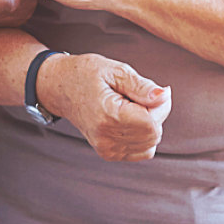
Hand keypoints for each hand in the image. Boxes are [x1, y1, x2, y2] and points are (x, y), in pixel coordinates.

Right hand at [36, 53, 170, 161]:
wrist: (59, 88)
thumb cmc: (85, 74)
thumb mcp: (115, 70)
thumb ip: (141, 86)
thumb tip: (164, 96)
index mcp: (108, 115)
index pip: (153, 123)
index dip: (159, 105)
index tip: (148, 89)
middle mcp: (106, 137)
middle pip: (153, 134)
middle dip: (155, 114)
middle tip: (137, 95)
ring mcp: (106, 148)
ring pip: (150, 144)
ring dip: (149, 125)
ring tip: (130, 107)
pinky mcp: (107, 153)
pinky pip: (142, 151)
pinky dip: (142, 136)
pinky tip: (129, 120)